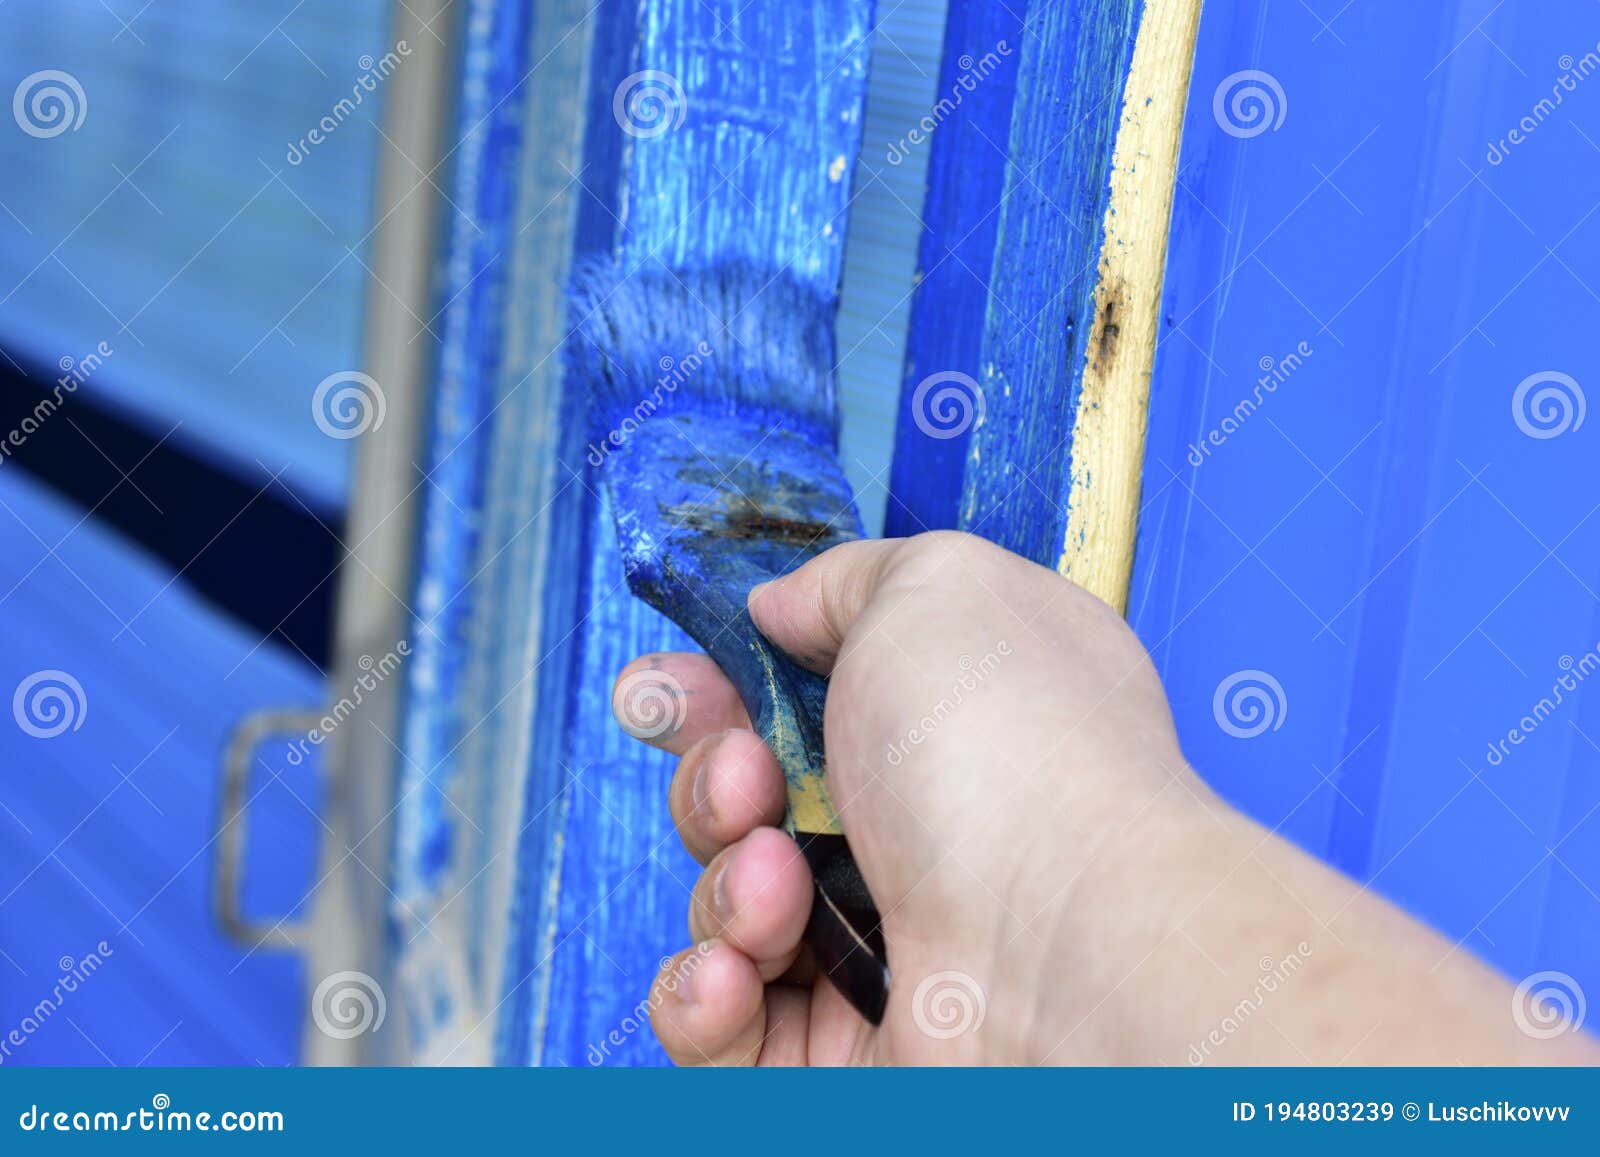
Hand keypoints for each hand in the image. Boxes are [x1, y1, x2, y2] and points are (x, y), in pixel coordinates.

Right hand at [611, 531, 1193, 1064]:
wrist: (1062, 951)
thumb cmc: (1010, 757)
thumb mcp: (934, 591)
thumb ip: (845, 581)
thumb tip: (779, 608)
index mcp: (951, 716)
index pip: (804, 699)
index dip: (719, 691)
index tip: (662, 692)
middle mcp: (923, 826)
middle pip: (750, 799)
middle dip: (714, 782)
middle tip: (749, 782)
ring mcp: (884, 941)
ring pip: (726, 906)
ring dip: (725, 887)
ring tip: (776, 888)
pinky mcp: (842, 1049)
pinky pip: (720, 1019)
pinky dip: (705, 997)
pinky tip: (738, 977)